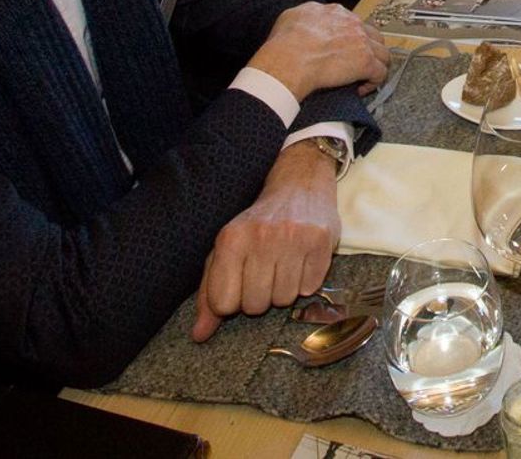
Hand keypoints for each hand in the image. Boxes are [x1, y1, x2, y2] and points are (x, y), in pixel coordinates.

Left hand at [191, 142, 340, 342]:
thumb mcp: (225, 251)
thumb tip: (199, 336)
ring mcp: (294, 238)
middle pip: (255, 306)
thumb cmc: (257, 224)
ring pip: (284, 301)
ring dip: (284, 290)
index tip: (240, 283)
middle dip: (260, 296)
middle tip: (265, 272)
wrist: (299, 185)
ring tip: (284, 265)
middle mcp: (261, 237)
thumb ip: (209, 294)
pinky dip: (306, 281)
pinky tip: (302, 260)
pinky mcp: (321, 241)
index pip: (223, 303)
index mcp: (231, 239)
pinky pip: (310, 288)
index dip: (232, 301)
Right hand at [247, 1, 390, 101]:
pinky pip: (380, 73)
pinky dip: (373, 82)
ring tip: (364, 77)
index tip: (343, 50)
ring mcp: (362, 42)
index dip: (350, 38)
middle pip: (371, 35)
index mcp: (335, 12)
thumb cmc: (284, 42)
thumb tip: (305, 21)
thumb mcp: (290, 16)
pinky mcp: (366, 62)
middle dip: (368, 49)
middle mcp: (352, 23)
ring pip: (382, 53)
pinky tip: (360, 89)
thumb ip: (304, 15)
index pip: (352, 23)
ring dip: (376, 65)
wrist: (290, 59)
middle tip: (357, 63)